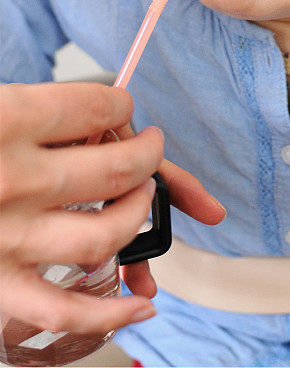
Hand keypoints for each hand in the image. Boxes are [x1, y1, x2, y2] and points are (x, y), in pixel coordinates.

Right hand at [0, 81, 224, 334]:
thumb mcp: (4, 105)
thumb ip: (58, 112)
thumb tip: (125, 120)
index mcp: (10, 119)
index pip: (100, 104)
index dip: (119, 104)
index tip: (118, 108)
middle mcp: (12, 179)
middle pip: (118, 167)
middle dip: (145, 158)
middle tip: (144, 154)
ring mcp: (8, 237)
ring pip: (105, 235)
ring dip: (137, 219)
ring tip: (139, 204)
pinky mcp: (0, 283)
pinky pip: (65, 310)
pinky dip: (111, 313)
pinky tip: (143, 301)